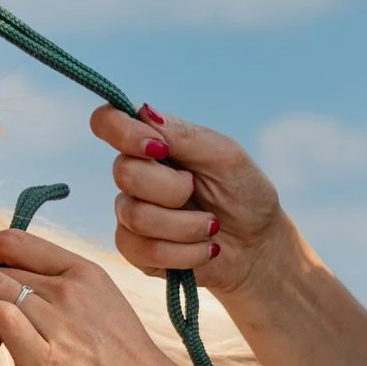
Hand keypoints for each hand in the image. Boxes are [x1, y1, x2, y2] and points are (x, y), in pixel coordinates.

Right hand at [90, 104, 286, 296]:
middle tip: (199, 192)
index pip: (108, 122)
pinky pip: (144, 251)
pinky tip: (204, 249)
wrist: (258, 246)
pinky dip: (185, 253)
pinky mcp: (136, 250)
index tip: (157, 148)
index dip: (122, 132)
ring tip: (211, 226)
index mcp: (153, 143)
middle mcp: (135, 174)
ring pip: (136, 216)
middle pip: (124, 173)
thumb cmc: (244, 194)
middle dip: (173, 188)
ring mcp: (131, 213)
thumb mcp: (226, 157)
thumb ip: (185, 136)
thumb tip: (144, 112)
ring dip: (186, 225)